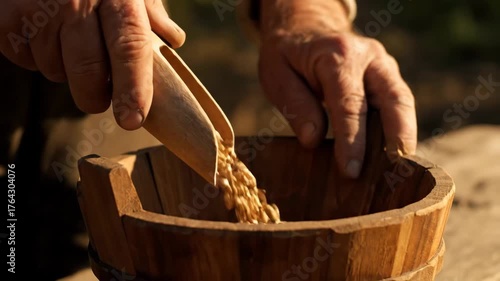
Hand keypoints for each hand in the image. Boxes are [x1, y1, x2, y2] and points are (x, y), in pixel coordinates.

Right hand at [0, 0, 184, 129]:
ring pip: (55, 70)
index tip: (132, 119)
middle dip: (96, 96)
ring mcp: (38, 9)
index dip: (133, 87)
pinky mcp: (6, 20)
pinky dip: (36, 58)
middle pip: (89, 70)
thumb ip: (148, 9)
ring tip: (67, 43)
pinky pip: (26, 61)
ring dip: (65, 70)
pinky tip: (43, 35)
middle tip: (98, 99)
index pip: (130, 46)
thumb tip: (173, 39)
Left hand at [258, 0, 416, 177]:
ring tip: (399, 170)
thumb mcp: (276, 75)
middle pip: (393, 99)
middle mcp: (368, 56)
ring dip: (404, 135)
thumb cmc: (288, 56)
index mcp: (337, 55)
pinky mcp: (388, 75)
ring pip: (402, 101)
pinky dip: (399, 129)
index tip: (350, 170)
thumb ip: (295, 105)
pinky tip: (392, 155)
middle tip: (394, 174)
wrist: (306, 29)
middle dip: (397, 138)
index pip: (349, 104)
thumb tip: (313, 141)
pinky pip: (398, 103)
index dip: (352, 140)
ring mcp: (383, 64)